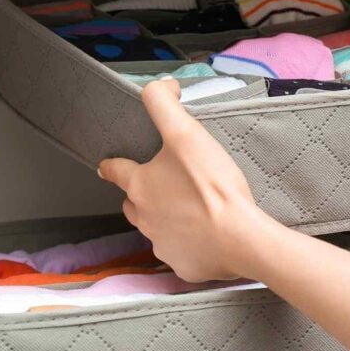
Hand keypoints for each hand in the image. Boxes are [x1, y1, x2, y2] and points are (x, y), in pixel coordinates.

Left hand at [98, 79, 277, 281]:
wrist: (240, 238)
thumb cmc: (211, 186)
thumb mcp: (186, 134)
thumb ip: (165, 105)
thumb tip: (161, 86)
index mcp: (140, 186)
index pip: (115, 170)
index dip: (113, 165)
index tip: (109, 165)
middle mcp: (144, 218)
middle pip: (132, 203)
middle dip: (140, 195)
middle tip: (162, 187)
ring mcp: (162, 244)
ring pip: (154, 229)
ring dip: (164, 220)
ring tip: (189, 212)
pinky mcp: (183, 265)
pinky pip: (181, 252)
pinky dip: (189, 244)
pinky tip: (207, 236)